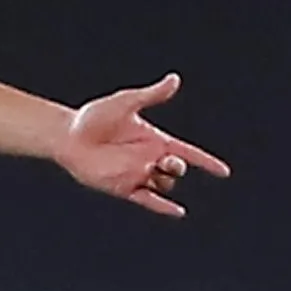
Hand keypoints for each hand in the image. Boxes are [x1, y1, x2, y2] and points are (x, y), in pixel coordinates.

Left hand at [55, 72, 230, 217]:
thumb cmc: (94, 117)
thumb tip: (174, 79)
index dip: (206, 161)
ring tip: (153, 170)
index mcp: (154, 139)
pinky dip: (163, 206)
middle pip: (176, 169)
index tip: (223, 171)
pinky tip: (178, 211)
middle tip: (168, 162)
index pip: (187, 152)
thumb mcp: (125, 103)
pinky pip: (148, 200)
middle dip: (178, 167)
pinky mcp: (123, 187)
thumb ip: (151, 95)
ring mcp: (136, 174)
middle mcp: (148, 158)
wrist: (68, 136)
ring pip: (163, 184)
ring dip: (165, 181)